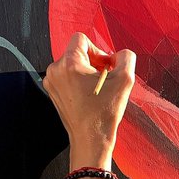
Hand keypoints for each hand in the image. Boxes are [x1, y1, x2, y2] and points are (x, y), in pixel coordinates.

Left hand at [43, 33, 135, 162]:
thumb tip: (121, 54)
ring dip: (86, 72)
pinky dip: (78, 81)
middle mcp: (55, 70)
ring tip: (98, 88)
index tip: (106, 66)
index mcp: (69, 63)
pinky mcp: (53, 93)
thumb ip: (126, 57)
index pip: (81, 39)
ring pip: (71, 64)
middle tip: (105, 79)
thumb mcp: (125, 80)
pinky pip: (66, 77)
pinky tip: (89, 95)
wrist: (90, 139)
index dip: (98, 50)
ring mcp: (51, 82)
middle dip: (93, 61)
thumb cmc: (104, 112)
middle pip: (76, 52)